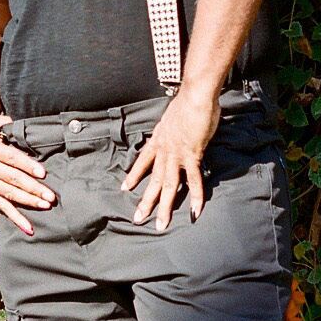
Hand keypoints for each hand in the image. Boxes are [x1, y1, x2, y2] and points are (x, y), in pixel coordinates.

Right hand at [0, 126, 53, 235]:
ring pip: (9, 194)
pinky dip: (16, 218)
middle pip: (12, 179)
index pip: (11, 158)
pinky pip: (2, 206)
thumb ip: (7, 126)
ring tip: (44, 205)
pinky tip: (28, 228)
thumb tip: (26, 128)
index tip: (42, 173)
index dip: (27, 166)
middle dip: (33, 188)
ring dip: (28, 201)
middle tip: (50, 196)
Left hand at [122, 85, 220, 229]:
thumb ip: (174, 127)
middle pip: (153, 180)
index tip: (125, 188)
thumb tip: (179, 129)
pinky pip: (193, 180)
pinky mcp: (192, 155)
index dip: (134, 175)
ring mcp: (176, 154)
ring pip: (168, 185)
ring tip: (161, 224)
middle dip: (146, 201)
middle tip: (138, 218)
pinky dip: (195, 196)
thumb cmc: (188, 102)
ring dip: (165, 206)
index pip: (143, 161)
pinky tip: (195, 211)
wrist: (195, 95)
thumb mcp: (173, 117)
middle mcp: (164, 150)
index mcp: (158, 139)